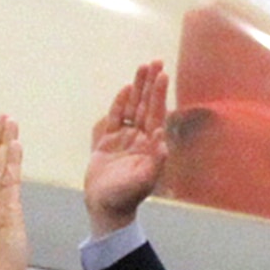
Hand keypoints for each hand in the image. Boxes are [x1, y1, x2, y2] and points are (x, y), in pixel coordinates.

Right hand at [84, 60, 169, 237]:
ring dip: (137, 87)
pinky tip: (126, 89)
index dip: (159, 94)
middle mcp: (140, 138)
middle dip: (151, 83)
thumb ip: (155, 160)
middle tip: (155, 61)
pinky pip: (115, 117)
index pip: (156, 113)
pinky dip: (119, 103)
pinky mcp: (108, 142)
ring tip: (142, 66)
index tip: (163, 75)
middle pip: (146, 104)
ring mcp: (124, 138)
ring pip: (132, 107)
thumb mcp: (143, 180)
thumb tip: (163, 137)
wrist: (106, 207)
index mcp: (150, 144)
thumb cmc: (126, 196)